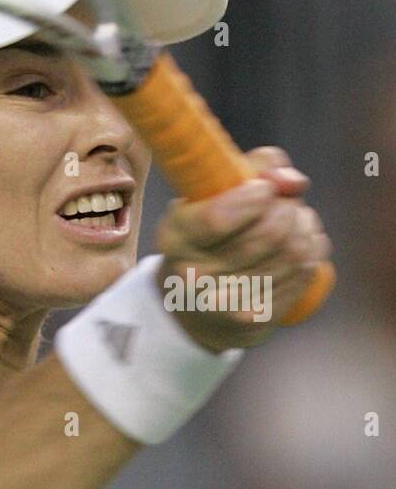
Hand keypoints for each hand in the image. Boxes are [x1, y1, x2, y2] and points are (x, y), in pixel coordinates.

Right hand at [153, 147, 331, 353]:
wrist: (195, 307)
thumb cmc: (206, 238)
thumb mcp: (206, 198)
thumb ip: (250, 169)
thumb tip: (292, 181)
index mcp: (175, 238)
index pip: (217, 219)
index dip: (252, 197)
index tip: (264, 187)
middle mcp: (196, 276)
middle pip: (268, 234)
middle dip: (287, 207)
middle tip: (284, 200)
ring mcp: (229, 304)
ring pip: (293, 252)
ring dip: (304, 225)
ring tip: (296, 217)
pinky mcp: (260, 318)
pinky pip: (304, 271)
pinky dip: (312, 247)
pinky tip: (302, 240)